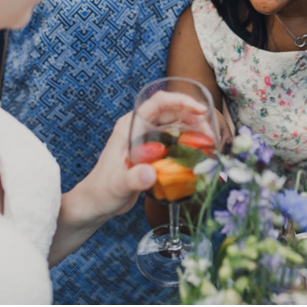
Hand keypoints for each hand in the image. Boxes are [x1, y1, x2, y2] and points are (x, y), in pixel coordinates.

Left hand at [87, 92, 210, 218]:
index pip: (157, 104)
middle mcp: (138, 128)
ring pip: (174, 125)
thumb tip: (150, 173)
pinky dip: (188, 142)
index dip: (181, 102)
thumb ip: (133, 179)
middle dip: (193, 117)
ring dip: (193, 129)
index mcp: (129, 126)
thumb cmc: (102, 192)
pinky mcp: (152, 152)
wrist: (96, 204)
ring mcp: (145, 139)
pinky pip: (174, 140)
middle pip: (171, 112)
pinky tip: (198, 152)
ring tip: (208, 142)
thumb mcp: (117, 186)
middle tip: (210, 133)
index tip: (201, 110)